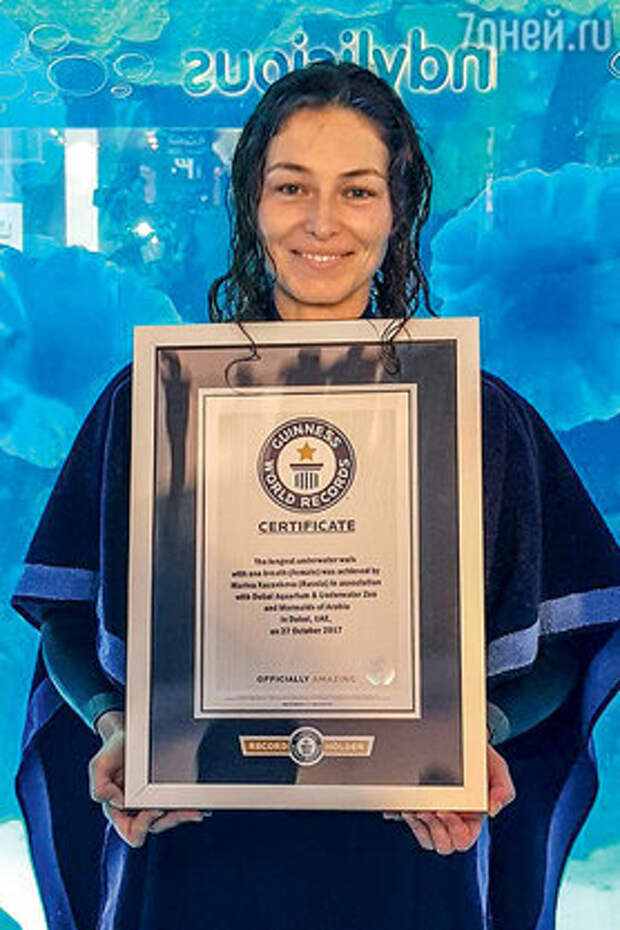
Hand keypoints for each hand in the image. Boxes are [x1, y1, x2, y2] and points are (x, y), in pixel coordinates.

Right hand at [89, 710, 205, 847]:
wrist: (128, 733)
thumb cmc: (113, 750)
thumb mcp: (99, 765)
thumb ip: (100, 787)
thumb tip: (118, 802)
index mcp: (118, 809)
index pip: (131, 832)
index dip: (143, 826)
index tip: (153, 809)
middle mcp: (136, 809)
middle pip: (155, 827)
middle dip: (170, 820)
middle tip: (182, 809)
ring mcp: (151, 801)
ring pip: (168, 819)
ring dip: (182, 815)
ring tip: (196, 810)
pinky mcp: (163, 791)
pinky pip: (176, 805)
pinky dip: (187, 806)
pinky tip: (198, 805)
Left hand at [384, 743, 515, 854]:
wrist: (462, 739)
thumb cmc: (480, 758)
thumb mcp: (497, 769)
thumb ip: (502, 790)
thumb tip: (492, 811)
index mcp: (471, 820)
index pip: (462, 840)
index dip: (453, 831)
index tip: (446, 810)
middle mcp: (451, 822)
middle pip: (442, 845)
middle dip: (434, 829)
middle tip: (429, 810)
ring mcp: (433, 815)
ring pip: (424, 838)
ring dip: (417, 826)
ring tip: (414, 808)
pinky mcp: (416, 805)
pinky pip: (405, 820)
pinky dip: (401, 815)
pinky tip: (402, 805)